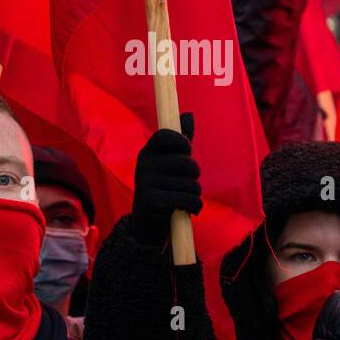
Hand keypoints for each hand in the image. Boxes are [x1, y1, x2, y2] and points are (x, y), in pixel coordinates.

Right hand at [131, 113, 200, 246]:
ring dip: (195, 193)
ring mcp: (146, 183)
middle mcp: (143, 165)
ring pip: (191, 184)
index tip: (187, 152)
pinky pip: (188, 199)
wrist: (147, 224)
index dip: (182, 142)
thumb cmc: (164, 187)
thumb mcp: (170, 163)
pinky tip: (189, 210)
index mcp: (147, 152)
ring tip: (186, 198)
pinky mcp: (153, 201)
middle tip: (189, 182)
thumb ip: (181, 141)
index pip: (166, 135)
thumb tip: (189, 115)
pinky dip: (195, 206)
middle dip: (195, 174)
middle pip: (186, 162)